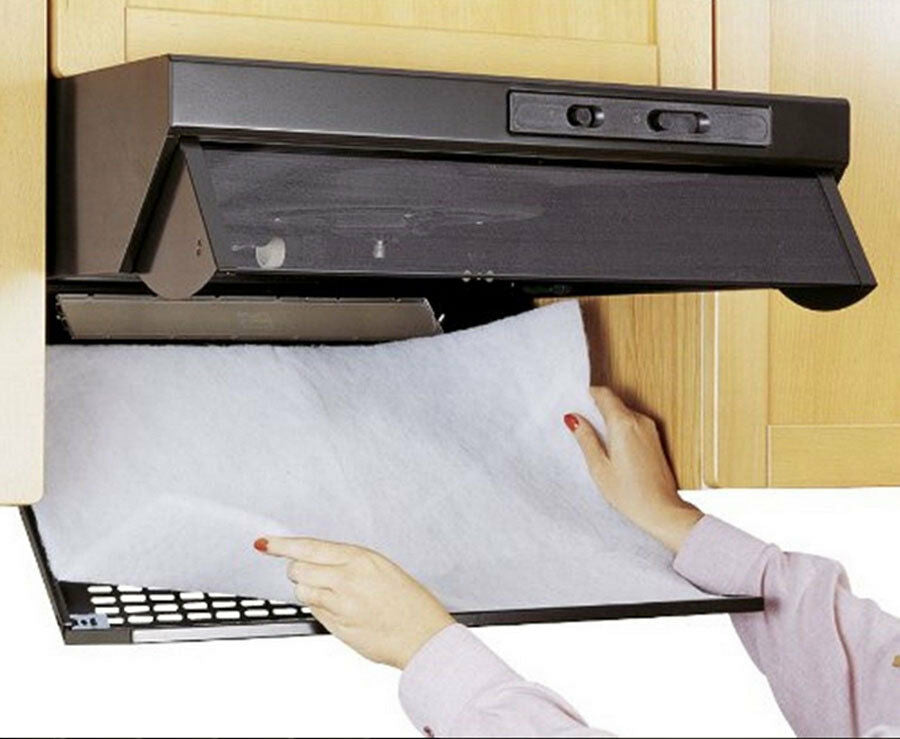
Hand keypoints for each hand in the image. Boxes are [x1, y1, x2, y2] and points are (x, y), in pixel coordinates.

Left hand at [255, 536, 454, 668]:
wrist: (424, 637)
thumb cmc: (410, 602)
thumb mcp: (382, 568)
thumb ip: (349, 563)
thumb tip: (317, 562)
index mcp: (359, 559)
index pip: (309, 547)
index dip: (282, 545)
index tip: (265, 543)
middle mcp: (346, 580)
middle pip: (298, 570)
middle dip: (298, 570)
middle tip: (311, 573)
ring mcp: (340, 607)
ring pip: (303, 593)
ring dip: (309, 591)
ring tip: (333, 593)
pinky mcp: (338, 628)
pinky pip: (316, 613)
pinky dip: (321, 608)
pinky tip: (342, 609)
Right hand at [564, 386, 702, 551]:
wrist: (662, 510)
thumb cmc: (629, 494)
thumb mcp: (599, 467)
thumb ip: (586, 438)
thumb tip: (574, 418)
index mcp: (623, 424)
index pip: (604, 394)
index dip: (589, 394)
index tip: (577, 402)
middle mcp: (640, 421)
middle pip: (614, 403)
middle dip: (597, 409)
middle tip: (581, 425)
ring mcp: (650, 429)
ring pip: (624, 413)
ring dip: (609, 420)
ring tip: (595, 441)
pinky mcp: (655, 439)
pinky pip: (634, 424)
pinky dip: (621, 429)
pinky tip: (612, 449)